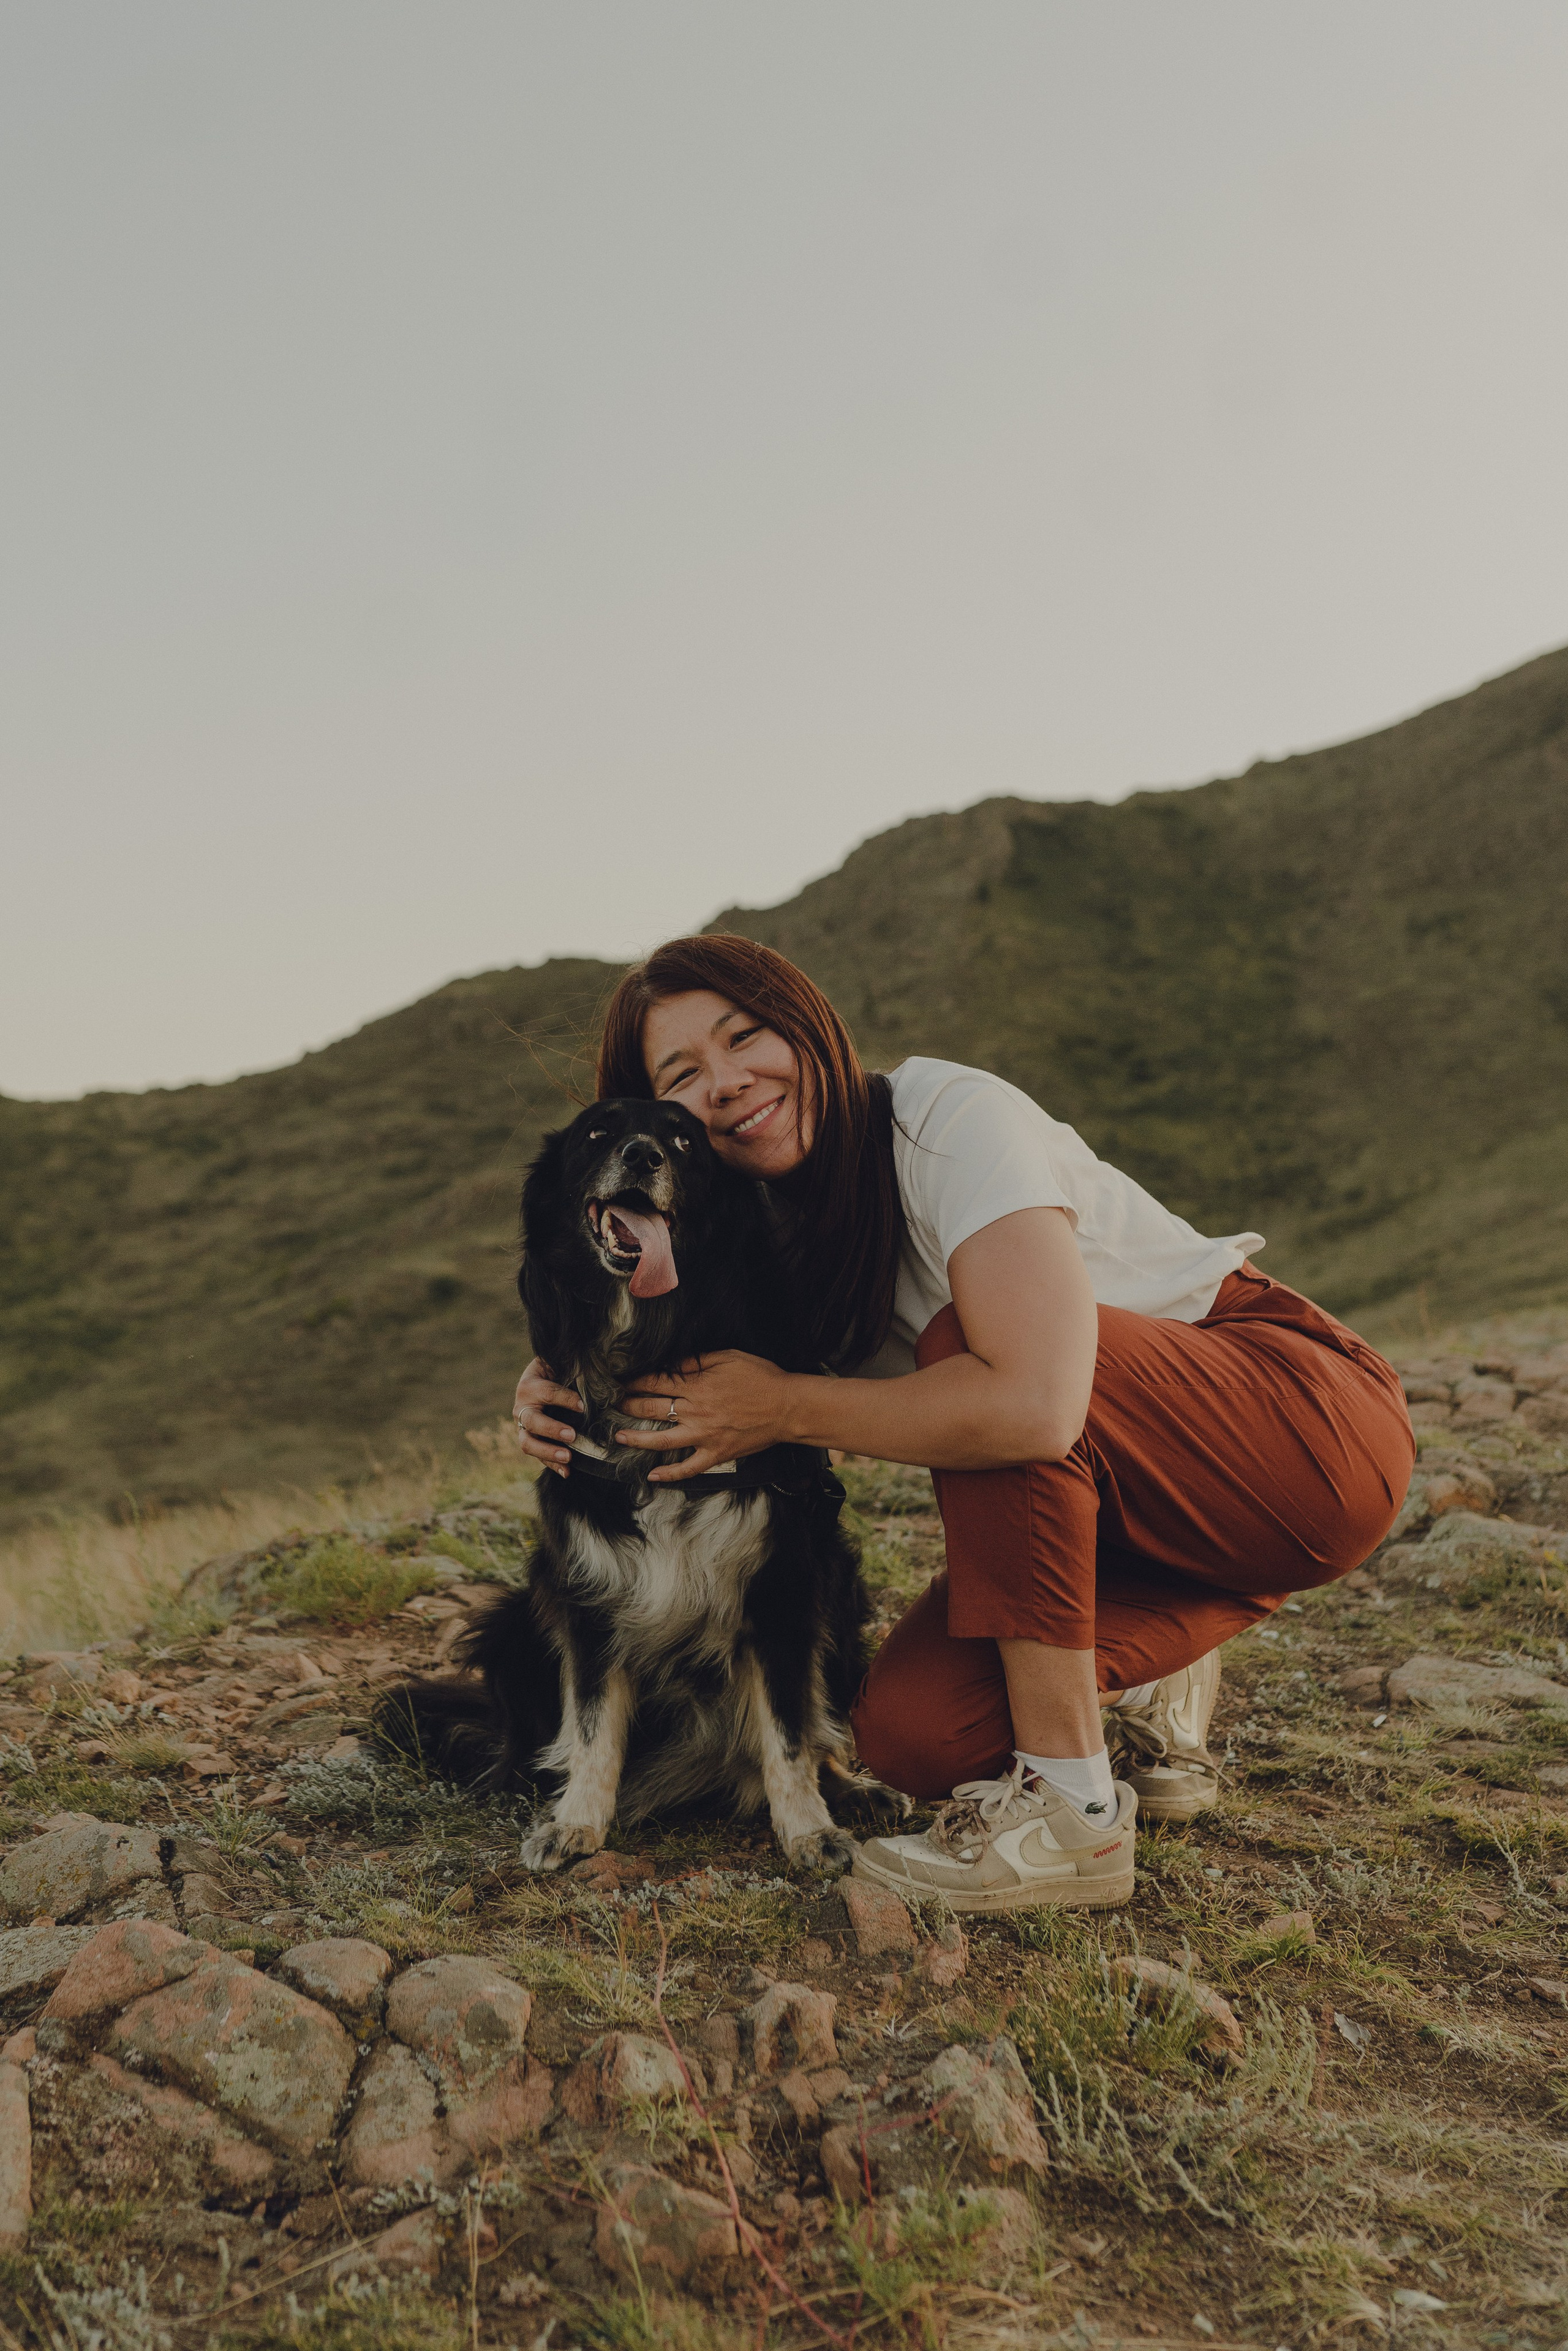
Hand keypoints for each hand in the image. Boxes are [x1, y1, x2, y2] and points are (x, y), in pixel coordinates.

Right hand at [512, 1357, 583, 1478]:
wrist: (539, 1381)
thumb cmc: (554, 1371)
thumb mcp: (558, 1365)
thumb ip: (571, 1370)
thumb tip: (593, 1381)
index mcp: (529, 1386)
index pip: (547, 1393)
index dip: (564, 1399)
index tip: (583, 1406)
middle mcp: (522, 1408)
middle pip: (533, 1421)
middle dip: (552, 1429)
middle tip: (572, 1435)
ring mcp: (523, 1428)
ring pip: (528, 1443)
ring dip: (548, 1452)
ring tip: (569, 1457)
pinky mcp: (530, 1441)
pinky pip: (538, 1457)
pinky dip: (552, 1465)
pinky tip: (567, 1472)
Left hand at [618, 1351, 797, 1482]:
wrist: (787, 1407)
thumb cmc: (762, 1378)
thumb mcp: (730, 1357)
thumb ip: (699, 1360)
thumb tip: (673, 1361)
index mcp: (697, 1385)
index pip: (656, 1381)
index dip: (635, 1381)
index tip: (620, 1380)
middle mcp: (695, 1411)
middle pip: (651, 1408)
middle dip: (628, 1405)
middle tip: (612, 1405)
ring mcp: (704, 1435)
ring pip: (661, 1440)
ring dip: (636, 1439)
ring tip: (619, 1437)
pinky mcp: (716, 1454)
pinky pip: (688, 1468)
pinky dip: (669, 1474)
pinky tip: (652, 1476)